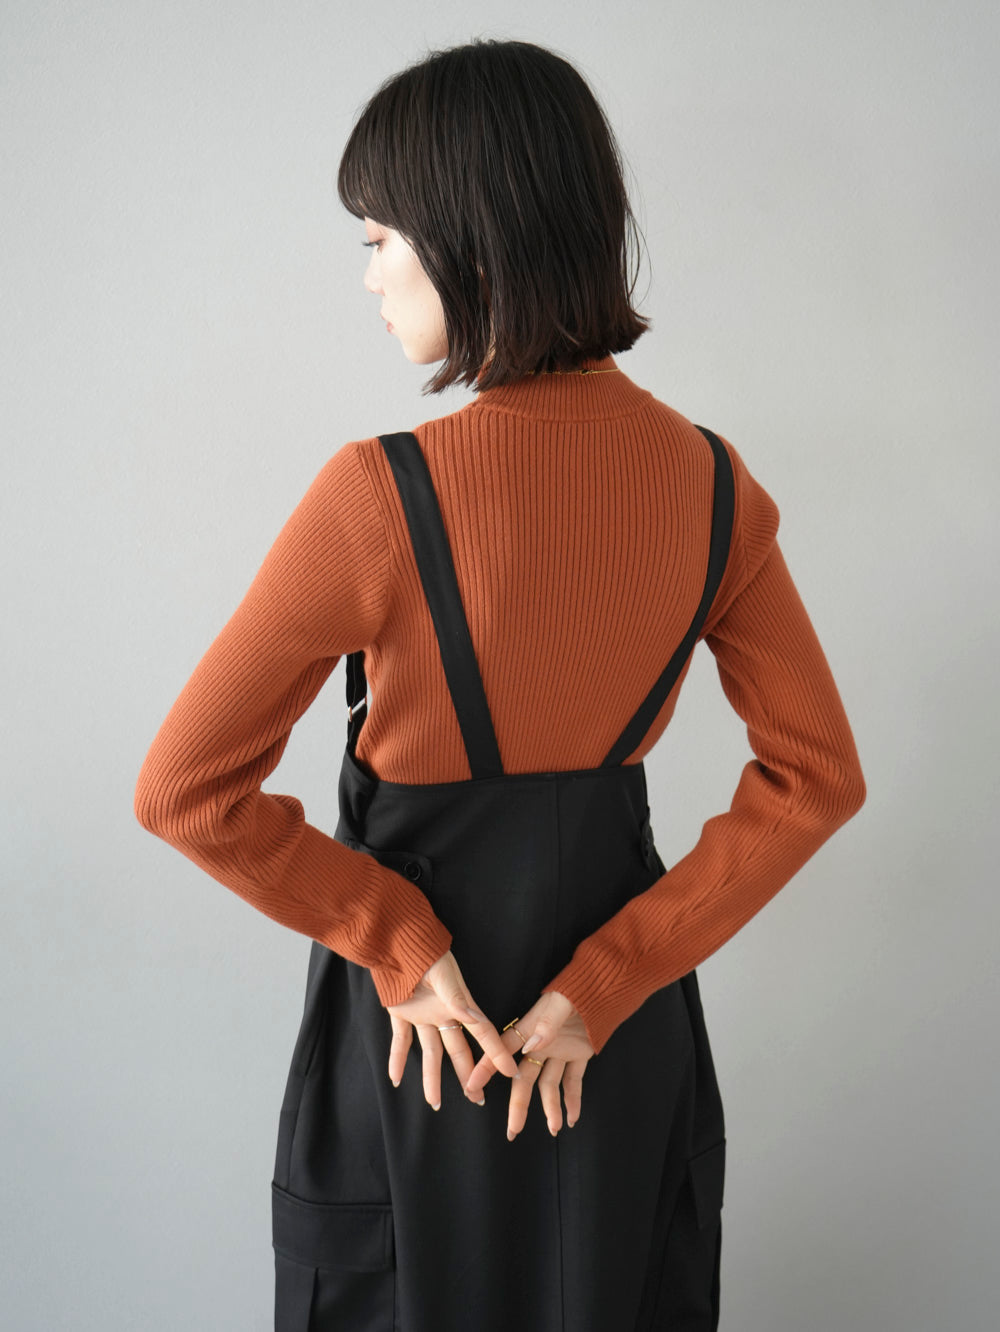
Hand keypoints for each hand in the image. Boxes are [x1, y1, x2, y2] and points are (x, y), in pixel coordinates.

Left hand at [386, 950, 517, 1108]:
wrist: (396, 942)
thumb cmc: (425, 953)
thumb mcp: (443, 974)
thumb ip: (457, 998)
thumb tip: (475, 1018)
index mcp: (459, 1004)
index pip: (482, 1033)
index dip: (497, 1053)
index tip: (511, 1072)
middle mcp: (444, 1013)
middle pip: (458, 1050)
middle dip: (468, 1074)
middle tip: (476, 1098)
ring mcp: (423, 1015)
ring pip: (430, 1052)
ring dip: (432, 1077)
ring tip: (435, 1103)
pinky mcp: (401, 1013)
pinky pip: (399, 1041)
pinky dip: (396, 1059)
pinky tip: (395, 1079)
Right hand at [465, 990, 595, 1139]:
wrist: (603, 986)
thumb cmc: (577, 989)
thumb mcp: (560, 1002)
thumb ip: (547, 1024)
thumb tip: (531, 1047)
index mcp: (530, 1029)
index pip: (503, 1052)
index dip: (487, 1069)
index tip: (472, 1087)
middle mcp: (540, 1043)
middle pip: (525, 1079)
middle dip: (519, 1105)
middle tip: (513, 1131)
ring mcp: (559, 1050)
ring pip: (549, 1084)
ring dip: (551, 1107)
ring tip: (554, 1128)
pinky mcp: (578, 1053)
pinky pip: (573, 1081)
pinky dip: (573, 1099)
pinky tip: (572, 1117)